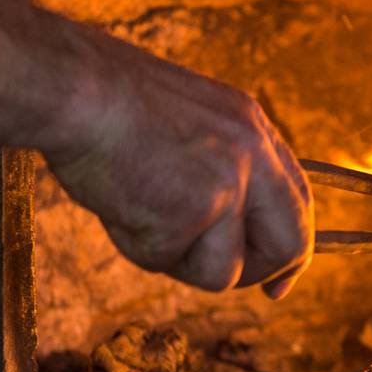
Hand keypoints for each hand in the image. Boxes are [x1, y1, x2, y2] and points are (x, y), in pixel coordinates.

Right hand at [43, 28, 311, 297]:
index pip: (297, 199)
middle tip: (223, 275)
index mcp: (252, 128)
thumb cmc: (107, 102)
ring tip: (138, 210)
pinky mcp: (191, 214)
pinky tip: (119, 204)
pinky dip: (137, 245)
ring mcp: (227, 185)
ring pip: (222, 270)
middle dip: (259, 273)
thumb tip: (226, 232)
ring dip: (176, 258)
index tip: (279, 284)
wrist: (73, 88)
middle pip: (290, 243)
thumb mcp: (185, 123)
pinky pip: (167, 262)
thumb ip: (215, 167)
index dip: (292, 249)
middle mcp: (253, 156)